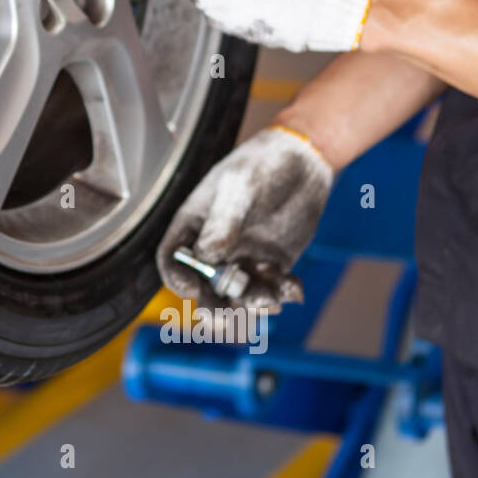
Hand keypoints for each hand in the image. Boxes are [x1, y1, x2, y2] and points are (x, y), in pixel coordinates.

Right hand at [156, 126, 332, 310]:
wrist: (303, 159)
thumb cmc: (261, 165)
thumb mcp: (239, 187)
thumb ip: (223, 222)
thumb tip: (206, 256)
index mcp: (194, 226)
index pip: (173, 259)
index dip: (177, 277)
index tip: (191, 289)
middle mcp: (215, 247)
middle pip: (205, 286)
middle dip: (214, 305)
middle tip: (225, 319)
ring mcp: (244, 258)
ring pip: (239, 294)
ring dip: (252, 303)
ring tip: (270, 300)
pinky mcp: (272, 264)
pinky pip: (272, 288)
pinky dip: (282, 294)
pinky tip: (294, 289)